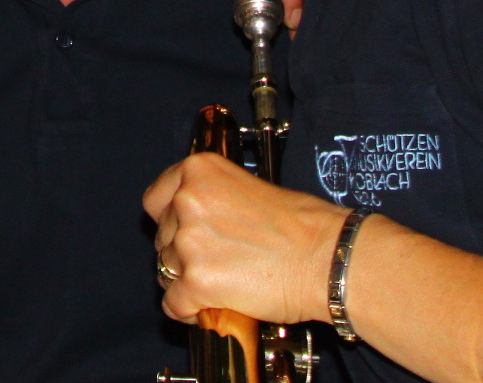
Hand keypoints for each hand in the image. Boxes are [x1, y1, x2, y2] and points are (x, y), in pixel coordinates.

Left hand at [146, 153, 347, 326]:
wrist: (327, 258)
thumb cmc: (303, 226)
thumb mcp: (247, 187)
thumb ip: (212, 198)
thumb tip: (192, 218)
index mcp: (198, 171)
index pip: (155, 200)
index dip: (168, 221)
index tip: (180, 233)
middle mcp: (187, 201)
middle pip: (162, 237)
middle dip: (183, 253)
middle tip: (214, 261)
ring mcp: (189, 242)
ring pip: (165, 270)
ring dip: (186, 281)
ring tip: (218, 284)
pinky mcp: (197, 282)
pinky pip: (173, 304)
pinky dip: (187, 311)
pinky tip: (206, 308)